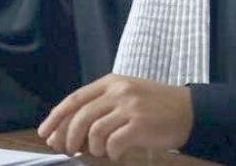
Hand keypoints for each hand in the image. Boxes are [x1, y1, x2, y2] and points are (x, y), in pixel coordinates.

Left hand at [37, 74, 193, 159]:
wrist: (189, 110)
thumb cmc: (154, 106)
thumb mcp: (126, 96)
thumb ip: (100, 107)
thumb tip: (68, 131)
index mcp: (111, 82)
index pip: (75, 98)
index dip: (56, 117)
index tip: (45, 132)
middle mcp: (119, 91)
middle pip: (80, 115)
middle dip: (67, 136)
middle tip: (66, 149)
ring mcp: (130, 107)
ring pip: (94, 130)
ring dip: (91, 147)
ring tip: (97, 151)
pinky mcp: (141, 124)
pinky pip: (113, 142)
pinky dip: (109, 152)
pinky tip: (114, 153)